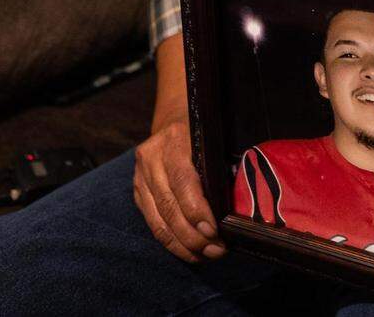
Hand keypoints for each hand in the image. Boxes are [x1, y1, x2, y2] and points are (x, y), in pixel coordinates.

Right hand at [133, 118, 225, 262]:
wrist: (174, 117)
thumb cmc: (204, 132)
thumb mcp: (214, 140)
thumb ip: (219, 167)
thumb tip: (237, 205)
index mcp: (175, 140)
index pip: (183, 182)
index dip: (198, 211)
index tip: (215, 232)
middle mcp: (152, 157)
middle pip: (170, 206)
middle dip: (194, 235)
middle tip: (216, 251)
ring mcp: (140, 175)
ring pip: (159, 219)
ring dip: (183, 244)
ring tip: (206, 255)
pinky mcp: (136, 190)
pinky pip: (152, 222)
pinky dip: (171, 240)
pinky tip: (189, 251)